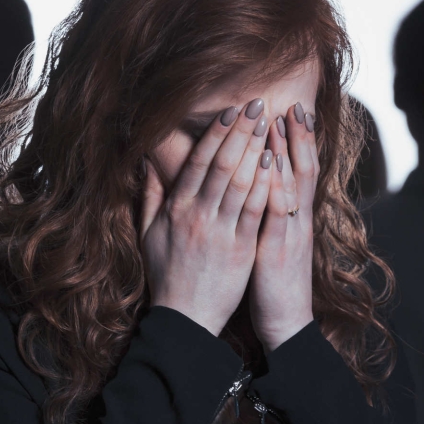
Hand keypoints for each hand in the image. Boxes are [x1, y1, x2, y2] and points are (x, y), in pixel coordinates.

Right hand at [141, 99, 272, 334]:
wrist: (184, 317)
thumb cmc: (165, 274)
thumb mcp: (147, 233)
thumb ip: (150, 195)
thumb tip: (149, 163)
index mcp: (176, 209)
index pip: (198, 161)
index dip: (216, 133)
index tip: (232, 111)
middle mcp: (197, 216)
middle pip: (223, 164)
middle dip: (242, 132)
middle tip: (259, 106)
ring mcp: (220, 232)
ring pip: (242, 182)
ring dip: (258, 150)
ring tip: (272, 126)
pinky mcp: (241, 249)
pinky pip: (255, 210)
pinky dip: (266, 184)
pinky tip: (276, 163)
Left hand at [249, 103, 316, 350]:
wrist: (286, 323)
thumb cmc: (273, 281)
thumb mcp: (273, 241)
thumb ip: (268, 213)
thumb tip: (260, 186)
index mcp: (294, 217)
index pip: (299, 170)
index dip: (297, 141)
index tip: (292, 109)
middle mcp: (297, 221)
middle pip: (302, 170)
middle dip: (297, 137)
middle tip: (292, 104)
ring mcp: (288, 234)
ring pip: (291, 186)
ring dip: (285, 154)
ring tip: (277, 123)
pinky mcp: (275, 251)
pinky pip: (275, 215)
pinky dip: (272, 188)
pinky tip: (267, 168)